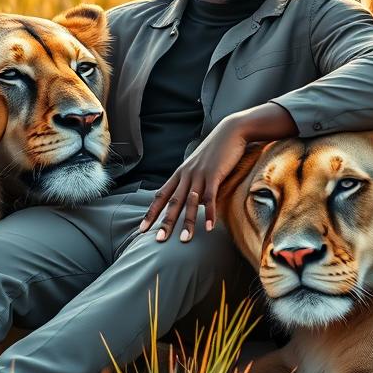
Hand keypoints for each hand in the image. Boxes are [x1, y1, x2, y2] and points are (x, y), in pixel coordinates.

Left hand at [140, 118, 246, 242]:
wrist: (230, 131)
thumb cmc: (215, 151)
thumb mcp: (199, 166)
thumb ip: (193, 182)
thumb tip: (193, 201)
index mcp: (180, 174)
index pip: (161, 195)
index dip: (151, 212)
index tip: (141, 229)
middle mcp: (186, 175)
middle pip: (172, 201)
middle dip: (165, 222)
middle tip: (158, 240)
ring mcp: (199, 174)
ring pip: (190, 202)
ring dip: (188, 222)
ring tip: (184, 240)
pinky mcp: (214, 174)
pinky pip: (210, 197)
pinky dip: (210, 212)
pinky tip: (210, 227)